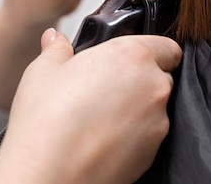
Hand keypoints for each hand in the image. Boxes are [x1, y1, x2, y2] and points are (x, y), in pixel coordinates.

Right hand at [0, 30, 181, 183]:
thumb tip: (56, 40)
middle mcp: (153, 86)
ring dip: (137, 109)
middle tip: (107, 88)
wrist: (50, 175)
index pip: (167, 47)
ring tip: (100, 117)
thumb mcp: (44, 71)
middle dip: (140, 80)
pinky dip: (134, 134)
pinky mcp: (153, 151)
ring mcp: (157, 121)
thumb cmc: (47, 121)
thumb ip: (58, 49)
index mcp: (134, 56)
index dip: (152, 51)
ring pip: (154, 108)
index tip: (135, 59)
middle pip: (160, 76)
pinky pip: (149, 135)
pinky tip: (104, 137)